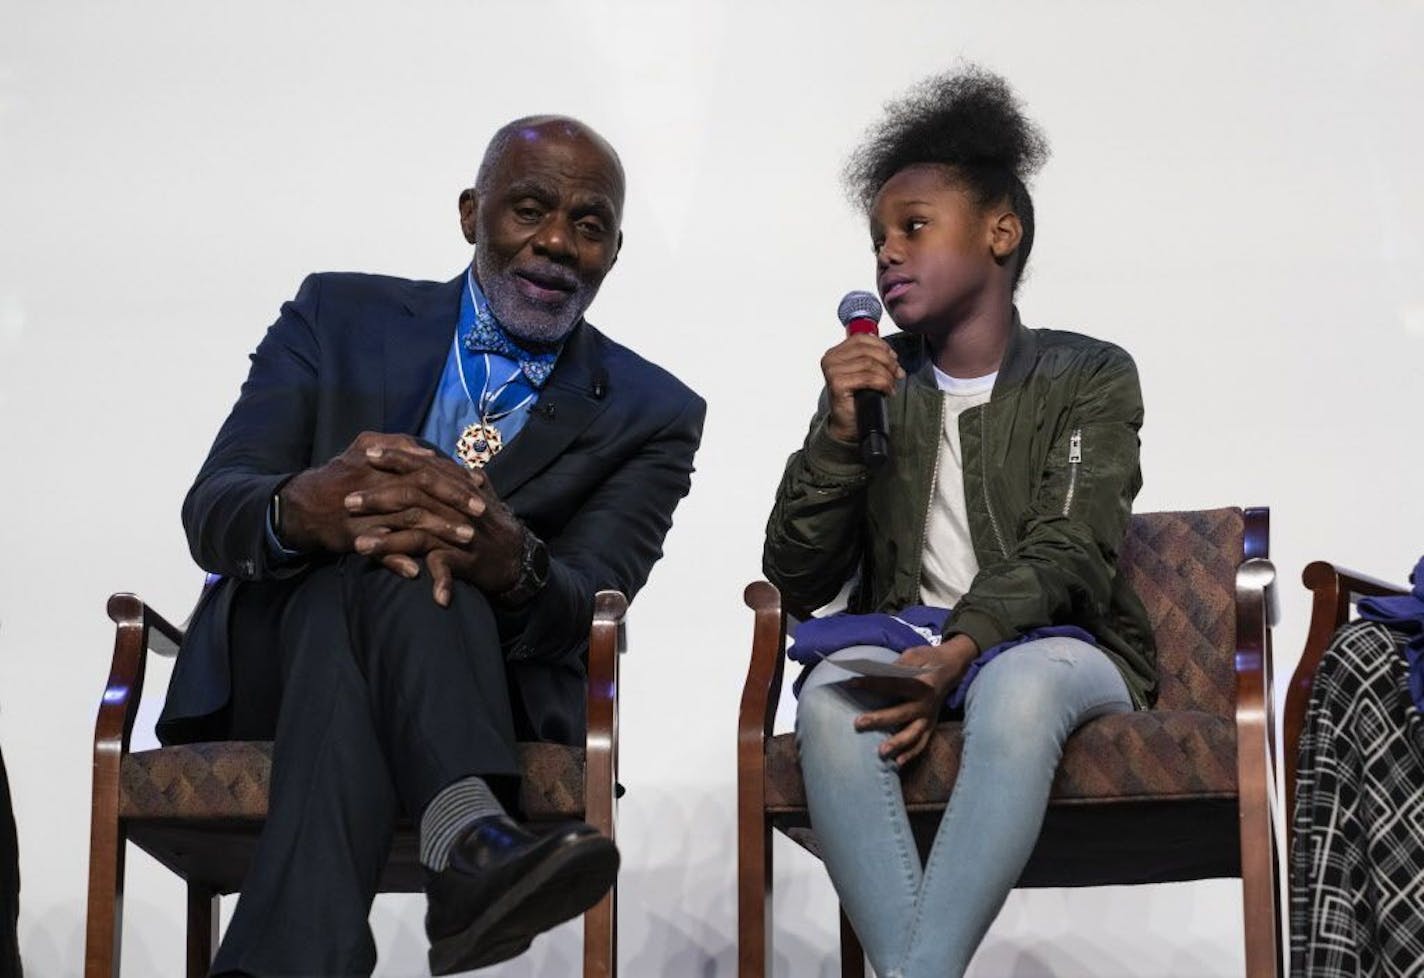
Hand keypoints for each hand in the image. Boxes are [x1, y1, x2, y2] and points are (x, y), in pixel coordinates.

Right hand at [278, 432, 483, 558]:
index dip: (454, 475)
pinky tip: (418, 569)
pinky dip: (397, 559)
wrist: (302, 505)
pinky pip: (379, 550)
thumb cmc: (341, 475)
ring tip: (467, 538)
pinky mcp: (353, 536)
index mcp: (378, 458)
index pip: (425, 465)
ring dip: (440, 529)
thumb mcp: (364, 449)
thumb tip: (430, 453)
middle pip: (422, 488)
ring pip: (408, 518)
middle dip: (455, 498)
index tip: (481, 484)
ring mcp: (364, 511)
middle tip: (482, 510)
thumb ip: (397, 447)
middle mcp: (372, 481)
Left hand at [347, 450, 525, 605]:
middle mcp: (458, 506)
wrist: (518, 559)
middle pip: (415, 494)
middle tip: (347, 502)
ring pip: (420, 529)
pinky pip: (440, 561)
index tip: (368, 453)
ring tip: (358, 544)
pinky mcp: (466, 558)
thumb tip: (450, 463)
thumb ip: (463, 480)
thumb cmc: (493, 528)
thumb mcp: (481, 498)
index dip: (396, 457)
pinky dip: (424, 570)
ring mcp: (461, 532)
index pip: (424, 466)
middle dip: (379, 497)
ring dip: (387, 538)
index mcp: (458, 489)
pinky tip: (403, 575)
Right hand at [819, 333, 904, 442]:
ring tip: (892, 384)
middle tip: (898, 374)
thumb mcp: (863, 372)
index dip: (882, 346)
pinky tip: (888, 391)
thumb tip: (891, 352)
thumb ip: (871, 357)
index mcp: (835, 352)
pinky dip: (883, 383)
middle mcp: (830, 359)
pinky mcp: (837, 384)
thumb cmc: (856, 397)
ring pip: (870, 364)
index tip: (894, 358)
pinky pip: (868, 378)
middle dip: (888, 361)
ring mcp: (832, 371)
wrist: (848, 423)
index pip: (862, 338)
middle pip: (867, 350)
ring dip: (887, 374)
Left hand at [852, 635, 978, 767]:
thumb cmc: (929, 659)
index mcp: (922, 683)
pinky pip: (922, 742)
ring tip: (881, 751)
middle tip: (858, 723)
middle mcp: (926, 703)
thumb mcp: (914, 654)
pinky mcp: (931, 725)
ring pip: (912, 733)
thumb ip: (897, 665)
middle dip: (879, 719)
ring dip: (897, 743)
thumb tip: (873, 673)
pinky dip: (911, 753)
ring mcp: (929, 717)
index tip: (852, 683)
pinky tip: (898, 762)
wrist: (953, 667)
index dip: (872, 683)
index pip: (893, 684)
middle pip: (901, 713)